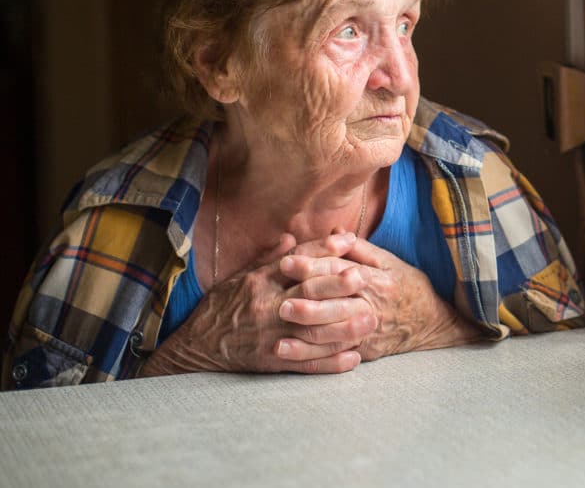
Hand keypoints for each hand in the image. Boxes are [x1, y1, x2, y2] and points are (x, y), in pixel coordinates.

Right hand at [140, 233, 373, 376]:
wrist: (196, 347)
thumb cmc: (220, 308)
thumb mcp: (239, 277)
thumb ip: (268, 259)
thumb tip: (291, 237)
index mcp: (260, 282)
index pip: (296, 261)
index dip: (323, 250)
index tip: (349, 242)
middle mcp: (267, 305)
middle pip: (307, 292)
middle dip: (337, 285)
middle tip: (365, 278)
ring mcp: (270, 334)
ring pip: (312, 330)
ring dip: (344, 327)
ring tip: (371, 320)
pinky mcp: (271, 360)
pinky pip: (305, 363)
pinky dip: (330, 363)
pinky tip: (354, 359)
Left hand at [278, 238, 481, 362]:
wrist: (433, 322)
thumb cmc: (409, 287)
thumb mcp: (390, 262)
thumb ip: (360, 249)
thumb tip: (334, 232)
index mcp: (376, 280)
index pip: (339, 271)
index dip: (311, 266)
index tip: (286, 263)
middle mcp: (372, 307)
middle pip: (334, 306)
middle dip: (305, 305)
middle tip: (278, 303)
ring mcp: (368, 332)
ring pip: (332, 335)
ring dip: (303, 335)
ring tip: (277, 333)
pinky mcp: (366, 351)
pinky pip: (335, 355)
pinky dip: (311, 356)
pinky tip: (289, 354)